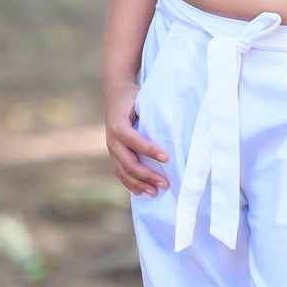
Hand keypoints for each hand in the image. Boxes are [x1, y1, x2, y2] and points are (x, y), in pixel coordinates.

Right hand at [105, 78, 168, 197]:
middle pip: (129, 162)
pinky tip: (140, 192)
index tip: (167, 158)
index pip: (135, 141)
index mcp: (119, 126)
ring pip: (123, 171)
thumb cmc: (133, 97)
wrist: (114, 94)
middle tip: (166, 183)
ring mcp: (111, 149)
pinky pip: (119, 172)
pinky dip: (129, 183)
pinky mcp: (113, 154)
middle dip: (147, 175)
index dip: (150, 151)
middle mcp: (112, 140)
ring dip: (140, 183)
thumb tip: (176, 124)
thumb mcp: (142, 99)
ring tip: (155, 192)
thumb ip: (153, 112)